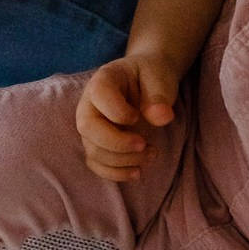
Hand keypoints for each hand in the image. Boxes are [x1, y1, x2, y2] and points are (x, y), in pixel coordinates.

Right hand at [75, 51, 180, 180]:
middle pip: (87, 127)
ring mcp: (91, 126)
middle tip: (144, 144)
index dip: (119, 112)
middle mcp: (90, 103)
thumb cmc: (152, 76)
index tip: (139, 116)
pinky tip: (138, 171)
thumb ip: (160, 95)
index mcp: (103, 80)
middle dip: (118, 143)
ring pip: (93, 151)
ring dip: (123, 160)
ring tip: (152, 154)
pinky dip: (116, 173)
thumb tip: (161, 117)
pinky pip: (96, 164)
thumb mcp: (161, 78)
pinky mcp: (97, 143)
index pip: (99, 95)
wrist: (148, 82)